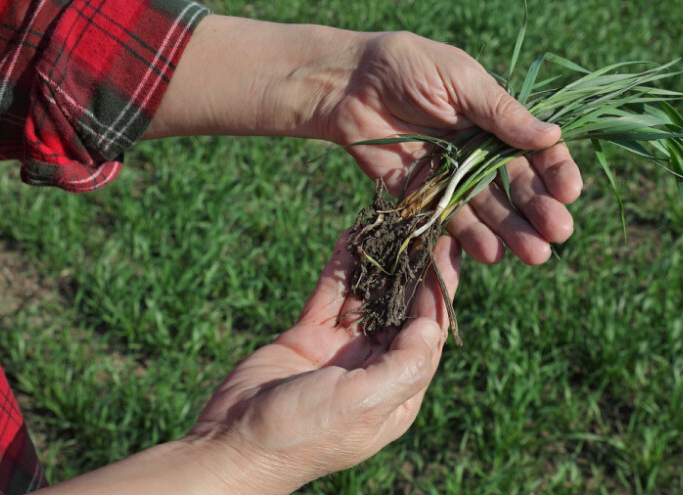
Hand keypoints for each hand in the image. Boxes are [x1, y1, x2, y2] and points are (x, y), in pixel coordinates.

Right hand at [185, 232, 461, 493]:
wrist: (235, 443)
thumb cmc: (305, 434)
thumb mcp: (365, 404)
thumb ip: (404, 365)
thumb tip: (432, 324)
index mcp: (396, 394)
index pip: (428, 335)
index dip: (440, 293)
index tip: (447, 251)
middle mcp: (373, 369)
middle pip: (402, 312)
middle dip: (412, 272)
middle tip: (423, 226)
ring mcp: (339, 351)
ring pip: (366, 298)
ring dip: (378, 264)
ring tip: (391, 223)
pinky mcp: (308, 336)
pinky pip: (331, 295)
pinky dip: (342, 267)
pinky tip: (351, 236)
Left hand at [317, 32, 582, 264]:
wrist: (348, 85)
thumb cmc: (407, 66)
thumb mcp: (460, 79)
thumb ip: (501, 113)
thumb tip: (551, 136)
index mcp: (498, 120)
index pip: (537, 150)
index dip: (555, 171)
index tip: (569, 192)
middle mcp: (482, 153)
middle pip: (518, 187)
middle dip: (540, 210)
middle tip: (558, 232)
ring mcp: (454, 178)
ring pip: (490, 210)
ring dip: (513, 233)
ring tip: (534, 255)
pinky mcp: (425, 197)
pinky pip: (451, 220)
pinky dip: (470, 238)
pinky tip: (490, 253)